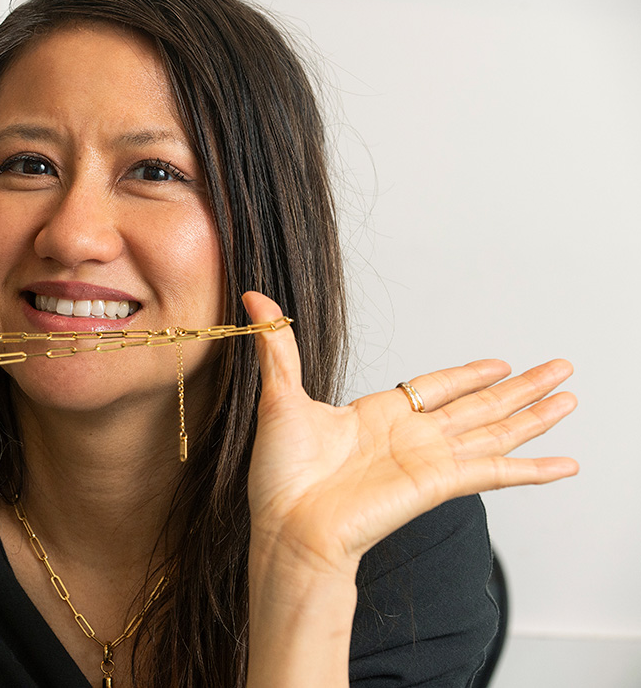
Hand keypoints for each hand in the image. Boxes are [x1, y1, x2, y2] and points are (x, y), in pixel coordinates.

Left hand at [242, 291, 577, 576]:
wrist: (287, 527)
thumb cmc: (279, 477)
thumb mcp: (279, 397)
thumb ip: (278, 347)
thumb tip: (256, 298)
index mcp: (377, 416)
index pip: (437, 387)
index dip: (469, 375)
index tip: (499, 363)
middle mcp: (410, 437)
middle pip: (480, 405)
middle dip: (521, 387)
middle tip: (560, 368)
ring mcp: (428, 460)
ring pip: (496, 431)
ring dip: (535, 416)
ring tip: (570, 398)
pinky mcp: (438, 483)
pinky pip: (495, 471)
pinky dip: (532, 468)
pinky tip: (564, 463)